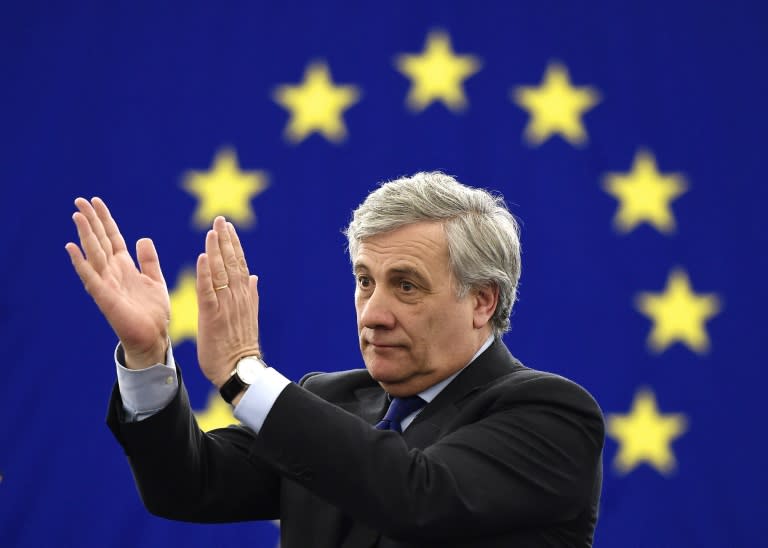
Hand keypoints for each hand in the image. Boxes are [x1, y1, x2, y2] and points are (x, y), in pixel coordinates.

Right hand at [65, 197, 169, 368]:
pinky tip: (72, 248)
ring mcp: (107, 283)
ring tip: (77, 215)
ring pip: (94, 253)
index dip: (105, 220)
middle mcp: (113, 272)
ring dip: (85, 235)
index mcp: (125, 266)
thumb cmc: (153, 312)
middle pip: (100, 241)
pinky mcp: (105, 297)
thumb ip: (149, 260)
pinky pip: (91, 277)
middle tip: (79, 200)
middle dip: (91, 221)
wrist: (154, 337)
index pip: (112, 237)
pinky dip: (81, 263)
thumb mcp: (155, 280)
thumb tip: (143, 238)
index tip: (96, 201)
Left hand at [195, 217, 259, 386]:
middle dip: (225, 240)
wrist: (239, 370)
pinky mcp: (212, 316)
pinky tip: (203, 258)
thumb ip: (250, 295)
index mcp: (244, 296)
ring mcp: (225, 306)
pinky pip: (208, 291)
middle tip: (220, 219)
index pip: (239, 264)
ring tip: (212, 231)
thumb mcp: (248, 317)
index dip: (233, 245)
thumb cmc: (240, 346)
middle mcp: (237, 297)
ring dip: (217, 250)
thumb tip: (253, 277)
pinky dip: (205, 274)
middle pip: (231, 263)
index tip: (228, 227)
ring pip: (221, 272)